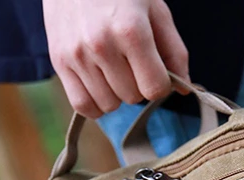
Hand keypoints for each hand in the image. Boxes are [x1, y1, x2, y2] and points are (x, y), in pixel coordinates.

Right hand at [43, 0, 189, 117]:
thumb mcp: (155, 9)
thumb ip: (174, 50)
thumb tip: (184, 89)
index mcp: (131, 30)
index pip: (154, 89)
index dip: (161, 83)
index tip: (156, 69)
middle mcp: (101, 44)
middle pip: (132, 97)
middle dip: (137, 83)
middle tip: (130, 59)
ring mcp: (77, 54)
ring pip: (109, 105)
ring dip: (116, 93)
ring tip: (112, 65)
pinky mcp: (59, 61)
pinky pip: (83, 106)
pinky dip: (95, 102)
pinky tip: (99, 83)